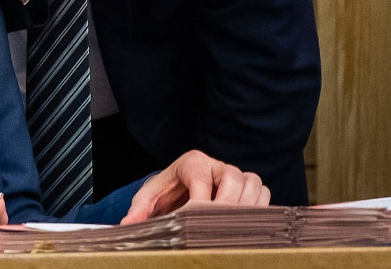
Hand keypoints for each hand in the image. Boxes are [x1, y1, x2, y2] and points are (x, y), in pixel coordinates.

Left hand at [119, 150, 270, 224]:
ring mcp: (234, 174)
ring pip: (251, 183)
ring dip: (245, 205)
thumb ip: (139, 210)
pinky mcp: (247, 186)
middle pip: (233, 178)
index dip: (200, 201)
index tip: (193, 220)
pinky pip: (263, 192)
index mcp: (191, 162)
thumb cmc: (166, 192)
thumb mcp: (149, 198)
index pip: (201, 178)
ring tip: (231, 226)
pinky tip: (245, 223)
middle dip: (226, 204)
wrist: (178, 189)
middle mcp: (216, 165)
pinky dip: (258, 207)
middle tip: (216, 227)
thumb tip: (128, 225)